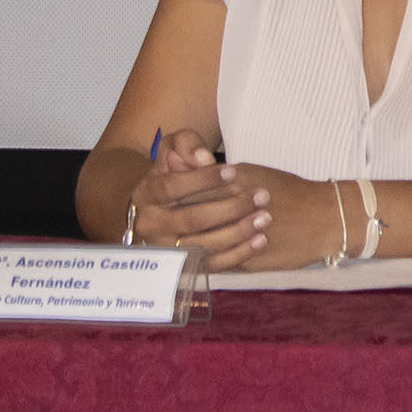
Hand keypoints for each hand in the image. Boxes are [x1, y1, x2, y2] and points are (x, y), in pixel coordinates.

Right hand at [123, 130, 310, 272]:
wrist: (158, 209)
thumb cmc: (172, 173)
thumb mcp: (173, 149)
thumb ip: (185, 145)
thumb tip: (203, 158)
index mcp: (147, 195)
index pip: (172, 187)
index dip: (203, 179)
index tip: (233, 171)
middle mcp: (151, 226)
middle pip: (191, 219)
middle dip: (230, 208)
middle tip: (261, 196)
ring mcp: (166, 250)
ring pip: (202, 246)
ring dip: (238, 233)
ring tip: (264, 218)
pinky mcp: (182, 267)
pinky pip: (211, 266)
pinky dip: (238, 255)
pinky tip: (259, 240)